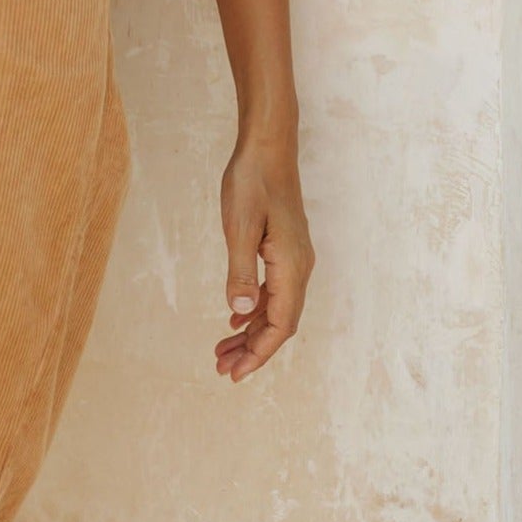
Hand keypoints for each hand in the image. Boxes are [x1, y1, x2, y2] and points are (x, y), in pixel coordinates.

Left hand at [216, 137, 312, 381]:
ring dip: (251, 332)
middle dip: (253, 350)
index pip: (280, 325)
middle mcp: (299, 267)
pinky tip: (235, 319)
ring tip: (222, 351)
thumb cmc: (253, 182)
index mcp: (292, 266)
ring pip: (276, 309)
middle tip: (222, 369)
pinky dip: (254, 309)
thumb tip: (241, 312)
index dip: (259, 353)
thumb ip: (241, 271)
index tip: (235, 374)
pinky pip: (273, 291)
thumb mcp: (240, 227)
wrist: (268, 147)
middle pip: (279, 323)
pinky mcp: (285, 250)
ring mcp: (294, 259)